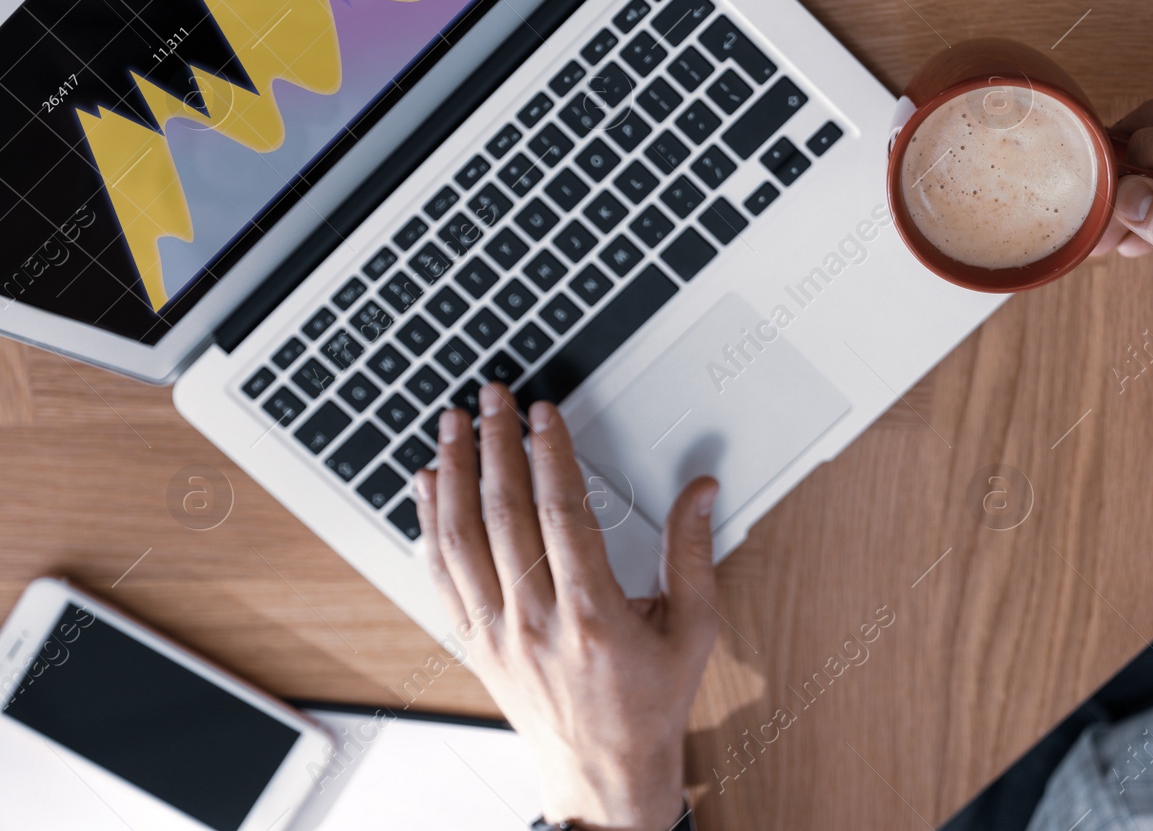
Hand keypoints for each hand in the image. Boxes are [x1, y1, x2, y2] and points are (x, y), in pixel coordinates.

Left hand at [415, 385, 718, 830]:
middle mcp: (535, 621)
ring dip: (452, 474)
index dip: (549, 453)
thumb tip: (701, 491)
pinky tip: (427, 488)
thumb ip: (693, 553)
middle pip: (503, 514)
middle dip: (495, 445)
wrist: (602, 775)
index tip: (543, 413)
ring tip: (451, 426)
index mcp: (592, 613)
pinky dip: (428, 525)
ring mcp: (497, 633)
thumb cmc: (649, 704)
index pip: (561, 512)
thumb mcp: (693, 629)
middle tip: (491, 399)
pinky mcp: (475, 644)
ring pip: (460, 539)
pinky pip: (440, 575)